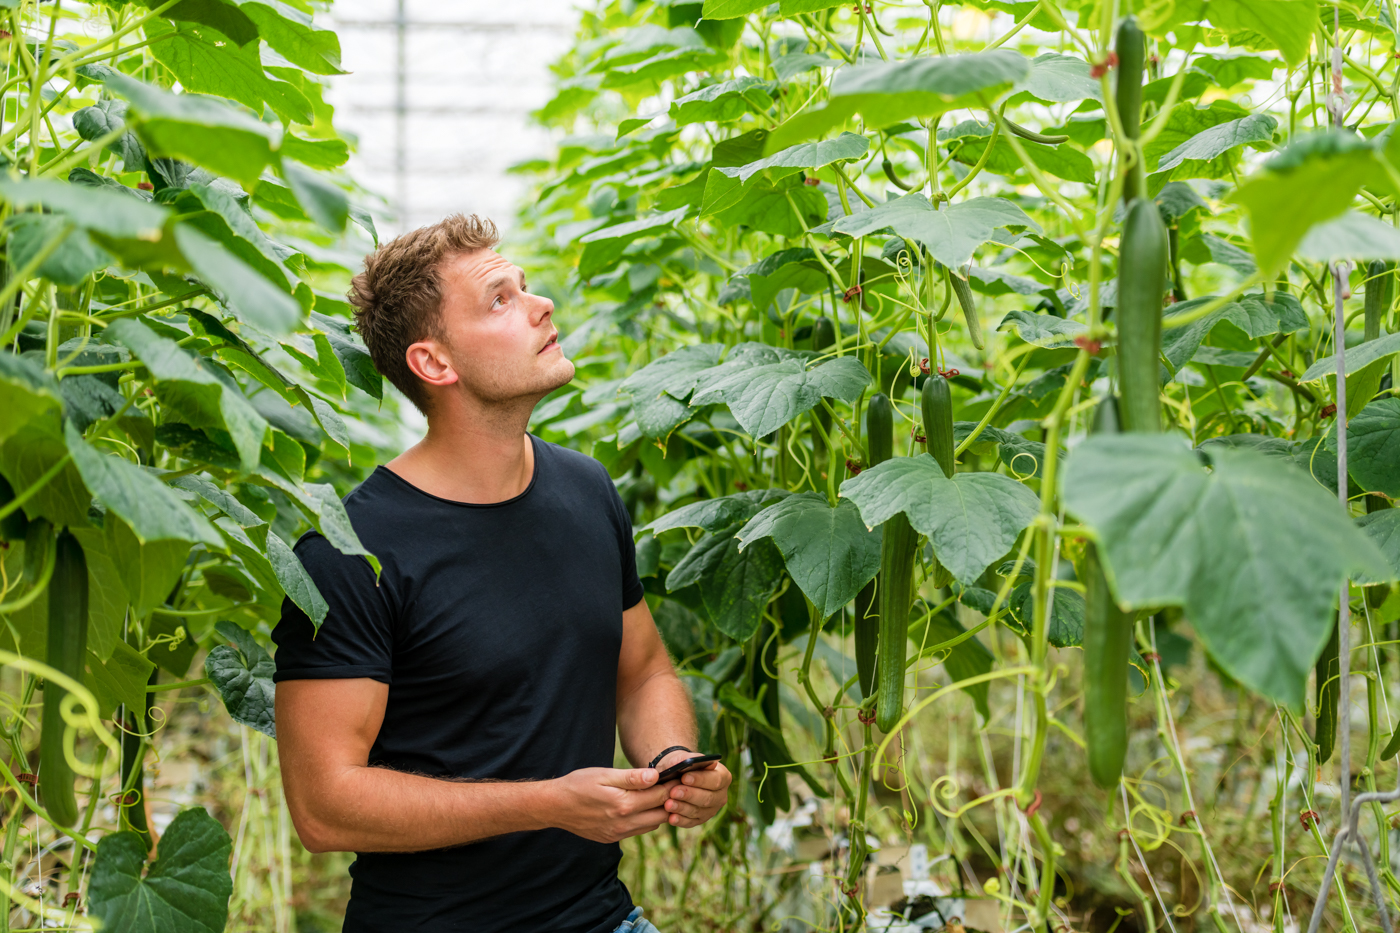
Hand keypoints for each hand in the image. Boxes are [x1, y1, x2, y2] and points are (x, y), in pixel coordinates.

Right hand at [548, 767, 671, 843]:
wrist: (555, 806)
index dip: (671, 785)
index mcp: (623, 805)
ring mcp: (618, 833)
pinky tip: (642, 807)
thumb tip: (656, 776)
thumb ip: (631, 778)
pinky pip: (638, 831)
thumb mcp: (604, 775)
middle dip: (670, 800)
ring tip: (659, 795)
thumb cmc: (579, 784)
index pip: (660, 796)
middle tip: (672, 785)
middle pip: (661, 814)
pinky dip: (645, 820)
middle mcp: (623, 823)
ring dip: (659, 812)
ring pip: (652, 825)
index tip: (678, 776)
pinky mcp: (612, 838)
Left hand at [653, 750, 731, 828]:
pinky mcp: (700, 819)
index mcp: (723, 777)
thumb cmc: (683, 765)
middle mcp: (720, 795)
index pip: (715, 780)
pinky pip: (691, 822)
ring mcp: (711, 810)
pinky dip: (680, 820)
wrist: (676, 776)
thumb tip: (699, 761)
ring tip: (668, 804)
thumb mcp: (685, 758)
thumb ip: (691, 759)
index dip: (700, 780)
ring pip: (698, 811)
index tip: (684, 777)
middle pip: (708, 798)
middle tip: (673, 792)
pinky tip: (671, 818)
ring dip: (682, 808)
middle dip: (689, 795)